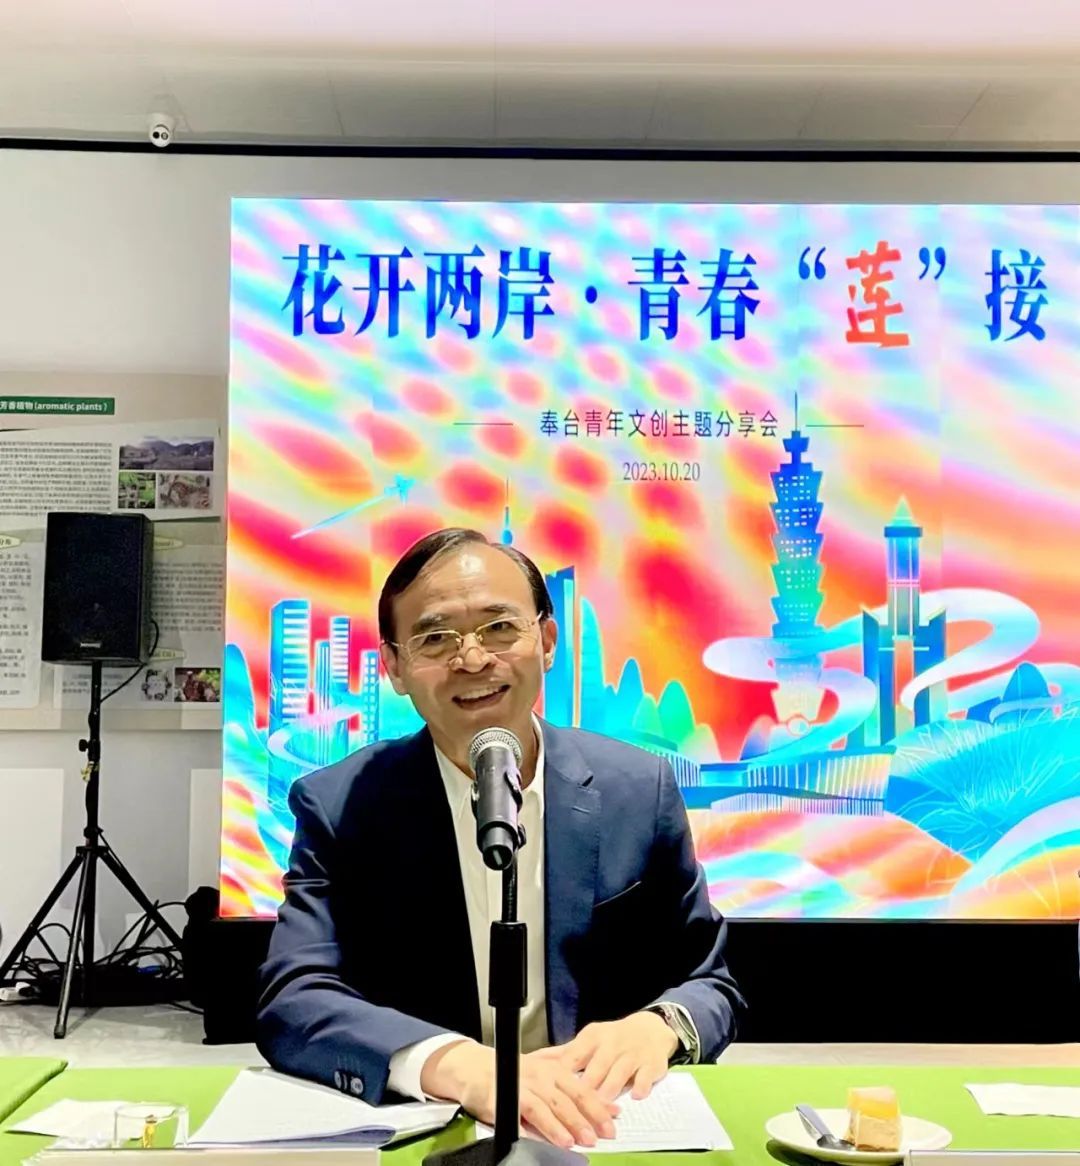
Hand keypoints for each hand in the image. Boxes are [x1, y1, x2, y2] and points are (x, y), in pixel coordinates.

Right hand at [420, 1040, 618, 1149]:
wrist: (476, 1068)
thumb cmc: (515, 1076)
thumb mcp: (546, 1078)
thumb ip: (575, 1091)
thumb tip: (609, 1107)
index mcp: (554, 1069)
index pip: (582, 1088)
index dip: (598, 1106)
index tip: (613, 1122)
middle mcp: (541, 1075)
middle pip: (568, 1098)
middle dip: (585, 1118)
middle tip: (599, 1136)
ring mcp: (523, 1085)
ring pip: (547, 1106)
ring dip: (563, 1125)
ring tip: (575, 1141)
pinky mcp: (504, 1097)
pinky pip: (523, 1113)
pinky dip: (537, 1128)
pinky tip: (546, 1140)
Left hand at [555, 1012, 677, 1101]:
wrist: (650, 1029)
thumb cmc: (612, 1039)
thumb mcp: (589, 1041)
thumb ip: (564, 1054)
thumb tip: (533, 1061)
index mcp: (592, 1038)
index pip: (574, 1057)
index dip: (563, 1076)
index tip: (552, 1094)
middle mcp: (612, 1044)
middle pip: (596, 1067)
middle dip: (587, 1088)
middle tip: (575, 1109)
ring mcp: (632, 1054)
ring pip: (618, 1073)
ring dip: (610, 1090)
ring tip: (601, 1109)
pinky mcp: (651, 1064)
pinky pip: (645, 1076)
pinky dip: (640, 1086)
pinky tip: (635, 1097)